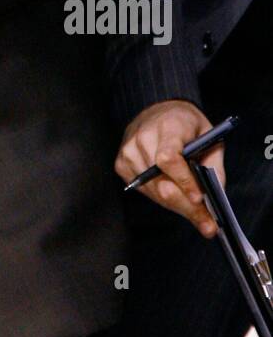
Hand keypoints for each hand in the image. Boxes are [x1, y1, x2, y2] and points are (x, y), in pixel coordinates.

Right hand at [115, 100, 225, 236]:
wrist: (160, 110)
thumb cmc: (188, 127)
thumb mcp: (211, 139)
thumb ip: (214, 168)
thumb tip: (214, 201)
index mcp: (168, 126)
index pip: (168, 158)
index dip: (183, 181)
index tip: (199, 199)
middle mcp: (142, 137)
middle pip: (161, 183)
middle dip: (187, 208)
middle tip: (208, 226)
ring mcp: (128, 151)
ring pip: (154, 192)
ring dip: (177, 205)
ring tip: (194, 207)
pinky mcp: (121, 163)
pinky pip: (144, 191)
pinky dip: (162, 198)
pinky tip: (173, 191)